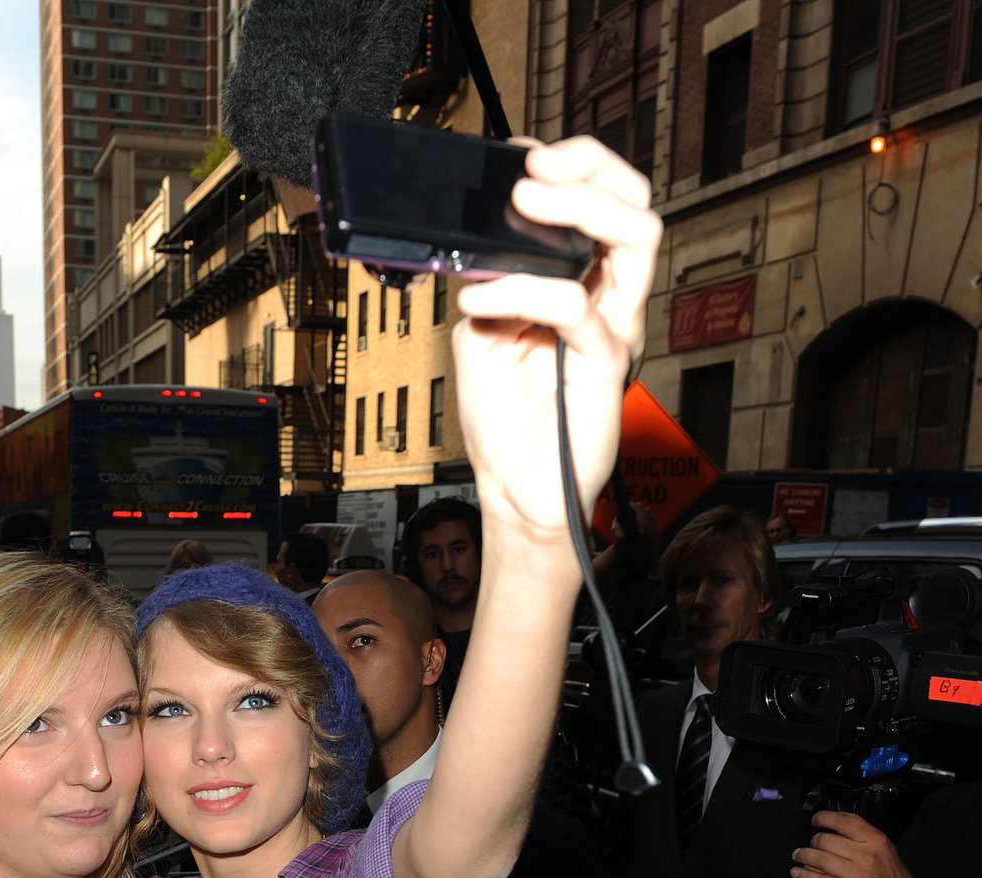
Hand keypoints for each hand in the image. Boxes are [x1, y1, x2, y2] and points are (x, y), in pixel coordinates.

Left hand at [453, 137, 660, 542]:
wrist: (514, 488)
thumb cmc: (505, 420)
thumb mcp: (480, 330)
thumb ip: (487, 279)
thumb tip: (474, 236)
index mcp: (583, 284)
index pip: (598, 202)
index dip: (568, 165)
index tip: (518, 157)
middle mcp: (608, 299)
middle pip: (634, 203)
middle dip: (590, 167)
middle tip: (535, 169)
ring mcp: (614, 327)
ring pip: (635, 236)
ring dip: (579, 205)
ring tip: (526, 202)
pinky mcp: (606, 362)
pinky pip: (575, 307)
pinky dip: (524, 291)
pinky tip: (484, 300)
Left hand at [790, 811, 918, 877]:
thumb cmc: (891, 877)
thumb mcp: (884, 849)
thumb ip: (863, 836)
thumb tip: (837, 823)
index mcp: (876, 840)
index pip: (844, 821)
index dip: (824, 817)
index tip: (816, 820)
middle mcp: (868, 854)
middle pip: (827, 839)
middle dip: (812, 842)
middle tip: (807, 846)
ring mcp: (859, 874)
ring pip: (820, 859)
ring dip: (803, 856)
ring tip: (798, 856)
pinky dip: (805, 876)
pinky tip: (798, 873)